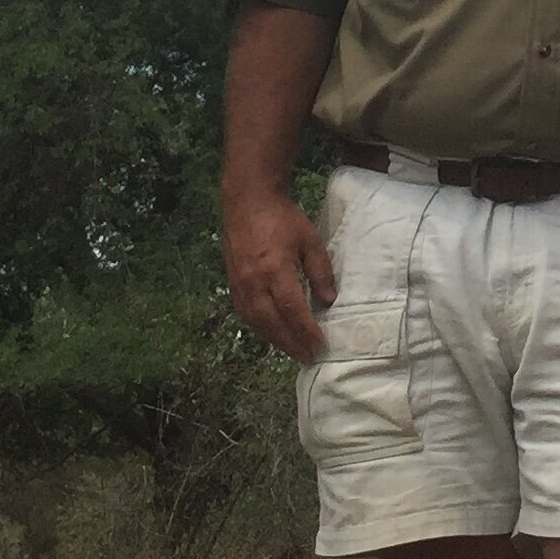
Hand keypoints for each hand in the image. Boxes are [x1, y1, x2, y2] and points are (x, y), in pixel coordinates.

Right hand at [222, 184, 336, 363]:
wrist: (247, 200)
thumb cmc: (283, 218)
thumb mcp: (310, 240)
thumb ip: (320, 272)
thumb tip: (328, 302)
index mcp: (275, 269)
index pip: (292, 309)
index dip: (306, 331)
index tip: (320, 345)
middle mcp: (254, 282)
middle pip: (272, 322)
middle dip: (291, 343)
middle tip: (308, 358)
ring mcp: (239, 284)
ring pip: (256, 321)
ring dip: (275, 340)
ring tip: (293, 351)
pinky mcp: (231, 283)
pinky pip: (246, 314)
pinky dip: (260, 328)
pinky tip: (272, 333)